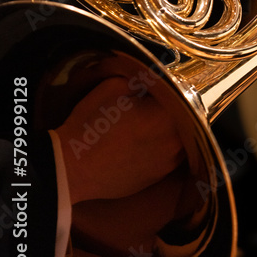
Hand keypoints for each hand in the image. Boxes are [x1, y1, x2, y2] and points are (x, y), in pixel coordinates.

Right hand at [55, 77, 184, 205]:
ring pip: (180, 138)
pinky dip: (161, 146)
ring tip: (148, 122)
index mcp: (168, 116)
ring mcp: (168, 163)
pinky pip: (168, 156)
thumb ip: (143, 78)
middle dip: (173, 107)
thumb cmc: (90, 125)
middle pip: (185, 117)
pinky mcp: (157, 178)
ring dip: (170, 128)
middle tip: (153, 102)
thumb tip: (156, 78)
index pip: (183, 93)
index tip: (162, 84)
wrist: (70, 169)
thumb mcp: (114, 86)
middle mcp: (175, 142)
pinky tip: (142, 141)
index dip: (172, 86)